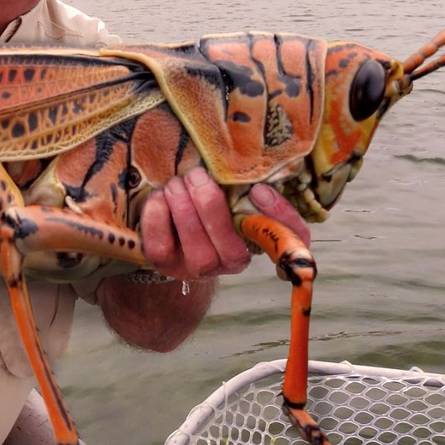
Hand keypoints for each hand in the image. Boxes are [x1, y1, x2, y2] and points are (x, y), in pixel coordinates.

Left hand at [139, 169, 309, 281]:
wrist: (172, 229)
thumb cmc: (208, 204)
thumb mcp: (231, 193)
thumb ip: (249, 189)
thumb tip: (258, 188)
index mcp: (256, 239)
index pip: (287, 239)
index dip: (279, 216)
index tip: (259, 190)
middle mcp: (229, 263)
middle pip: (229, 247)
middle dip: (209, 205)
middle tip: (196, 175)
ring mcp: (195, 269)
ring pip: (196, 250)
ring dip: (183, 208)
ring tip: (176, 183)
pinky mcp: (164, 265)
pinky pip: (160, 247)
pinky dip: (157, 216)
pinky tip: (160, 196)